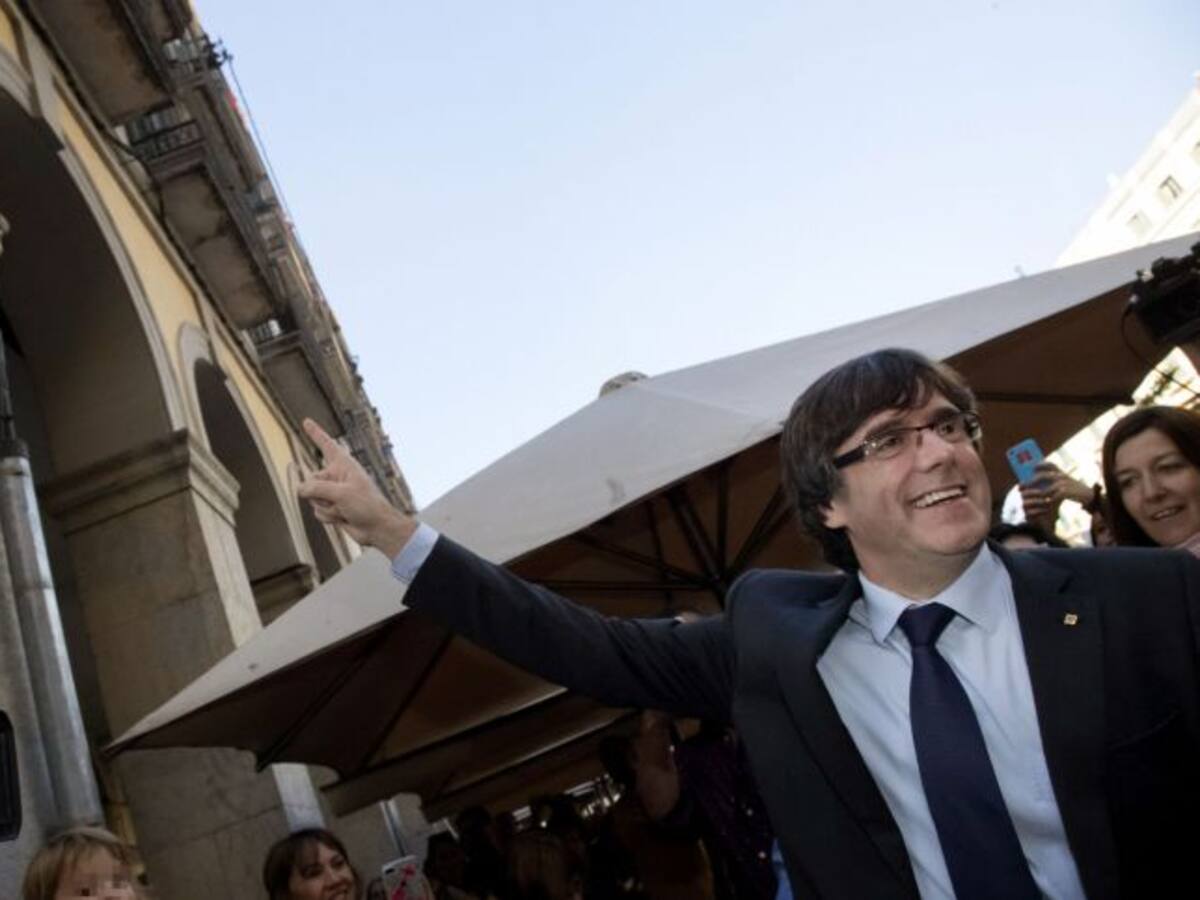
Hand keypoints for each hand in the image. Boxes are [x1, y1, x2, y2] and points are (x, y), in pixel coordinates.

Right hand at [297, 418, 416, 557]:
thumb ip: (316, 489)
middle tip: (339, 501)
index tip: (306, 421)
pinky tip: (343, 518)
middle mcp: (337, 477)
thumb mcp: (341, 493)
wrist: (378, 528)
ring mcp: (334, 493)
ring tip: (345, 510)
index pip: (326, 444)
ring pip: (312, 499)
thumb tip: (301, 490)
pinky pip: (318, 512)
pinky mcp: (333, 508)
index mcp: (344, 465)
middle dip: (320, 495)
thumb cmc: (367, 505)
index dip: (315, 433)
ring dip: (326, 508)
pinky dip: (328, 517)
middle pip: (311, 481)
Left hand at [1019, 462, 1090, 527]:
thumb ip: (1053, 481)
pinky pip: (1052, 497)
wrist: (1090, 497)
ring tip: (1028, 498)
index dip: (1040, 464)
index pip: (1050, 464)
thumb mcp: (1065, 482)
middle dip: (1030, 482)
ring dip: (1036, 495)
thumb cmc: (1074, 490)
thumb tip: (1035, 482)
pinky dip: (1046, 502)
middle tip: (1021, 486)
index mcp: (1062, 472)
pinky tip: (1042, 504)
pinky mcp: (1066, 492)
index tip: (1030, 467)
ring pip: (1046, 489)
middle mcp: (1062, 476)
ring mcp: (1064, 484)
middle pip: (1042, 476)